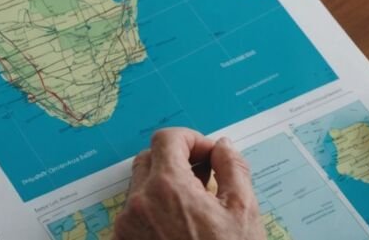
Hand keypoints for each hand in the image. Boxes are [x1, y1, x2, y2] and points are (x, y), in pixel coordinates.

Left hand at [114, 128, 263, 239]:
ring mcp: (125, 229)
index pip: (167, 138)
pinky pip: (134, 216)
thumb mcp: (243, 212)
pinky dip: (155, 212)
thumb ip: (232, 168)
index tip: (210, 156)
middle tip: (206, 178)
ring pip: (140, 189)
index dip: (193, 140)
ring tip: (197, 208)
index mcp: (167, 188)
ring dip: (166, 188)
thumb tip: (222, 146)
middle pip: (150, 160)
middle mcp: (137, 204)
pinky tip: (181, 229)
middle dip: (178, 161)